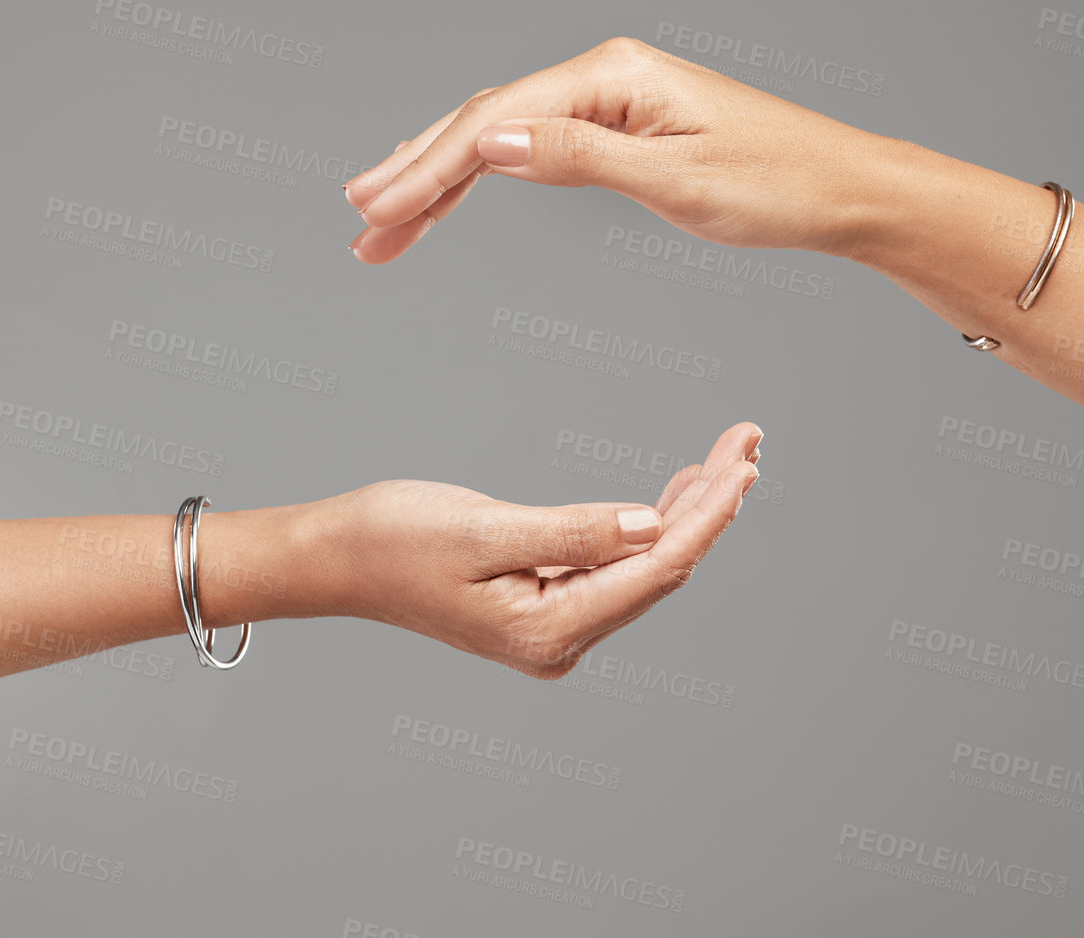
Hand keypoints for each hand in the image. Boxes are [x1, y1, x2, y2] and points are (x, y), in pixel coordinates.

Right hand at [308, 420, 761, 677]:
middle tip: (748, 440)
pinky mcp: (546, 608)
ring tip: (729, 458)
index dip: (709, 514)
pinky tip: (678, 493)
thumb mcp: (484, 528)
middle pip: (662, 568)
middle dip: (710, 505)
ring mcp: (556, 630)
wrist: (335, 560)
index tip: (743, 462)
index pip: (657, 567)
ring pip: (646, 567)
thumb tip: (653, 526)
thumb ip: (574, 533)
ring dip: (688, 512)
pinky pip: (617, 566)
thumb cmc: (393, 538)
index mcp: (548, 631)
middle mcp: (561, 642)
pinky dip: (649, 524)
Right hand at [342, 37, 896, 263]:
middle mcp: (604, 75)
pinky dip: (486, 176)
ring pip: (501, 134)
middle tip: (360, 225)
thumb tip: (490, 140)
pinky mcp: (621, 127)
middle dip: (417, 174)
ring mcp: (610, 99)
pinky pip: (534, 146)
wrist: (843, 189)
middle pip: (484, 120)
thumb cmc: (779, 184)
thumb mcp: (678, 180)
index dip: (428, 169)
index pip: (495, 119)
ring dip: (439, 179)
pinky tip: (448, 197)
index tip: (378, 212)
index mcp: (613, 75)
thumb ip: (580, 158)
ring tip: (382, 223)